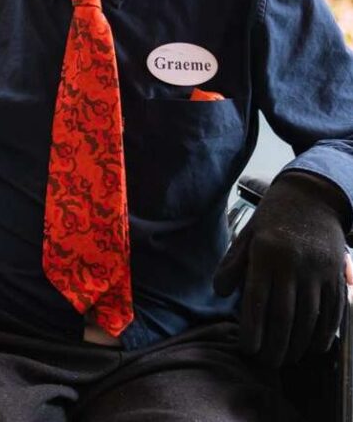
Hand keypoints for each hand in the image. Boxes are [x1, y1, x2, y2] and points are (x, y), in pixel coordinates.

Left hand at [214, 171, 349, 366]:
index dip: (252, 330)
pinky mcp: (337, 275)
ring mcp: (319, 271)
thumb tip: (221, 294)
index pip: (256, 301)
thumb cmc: (272, 219)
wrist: (312, 196)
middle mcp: (294, 264)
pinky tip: (314, 348)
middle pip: (284, 316)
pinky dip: (325, 333)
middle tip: (266, 363)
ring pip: (310, 318)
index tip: (246, 349)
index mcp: (266, 254)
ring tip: (287, 359)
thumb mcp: (247, 235)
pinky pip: (334, 311)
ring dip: (299, 344)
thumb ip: (233, 264)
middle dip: (275, 345)